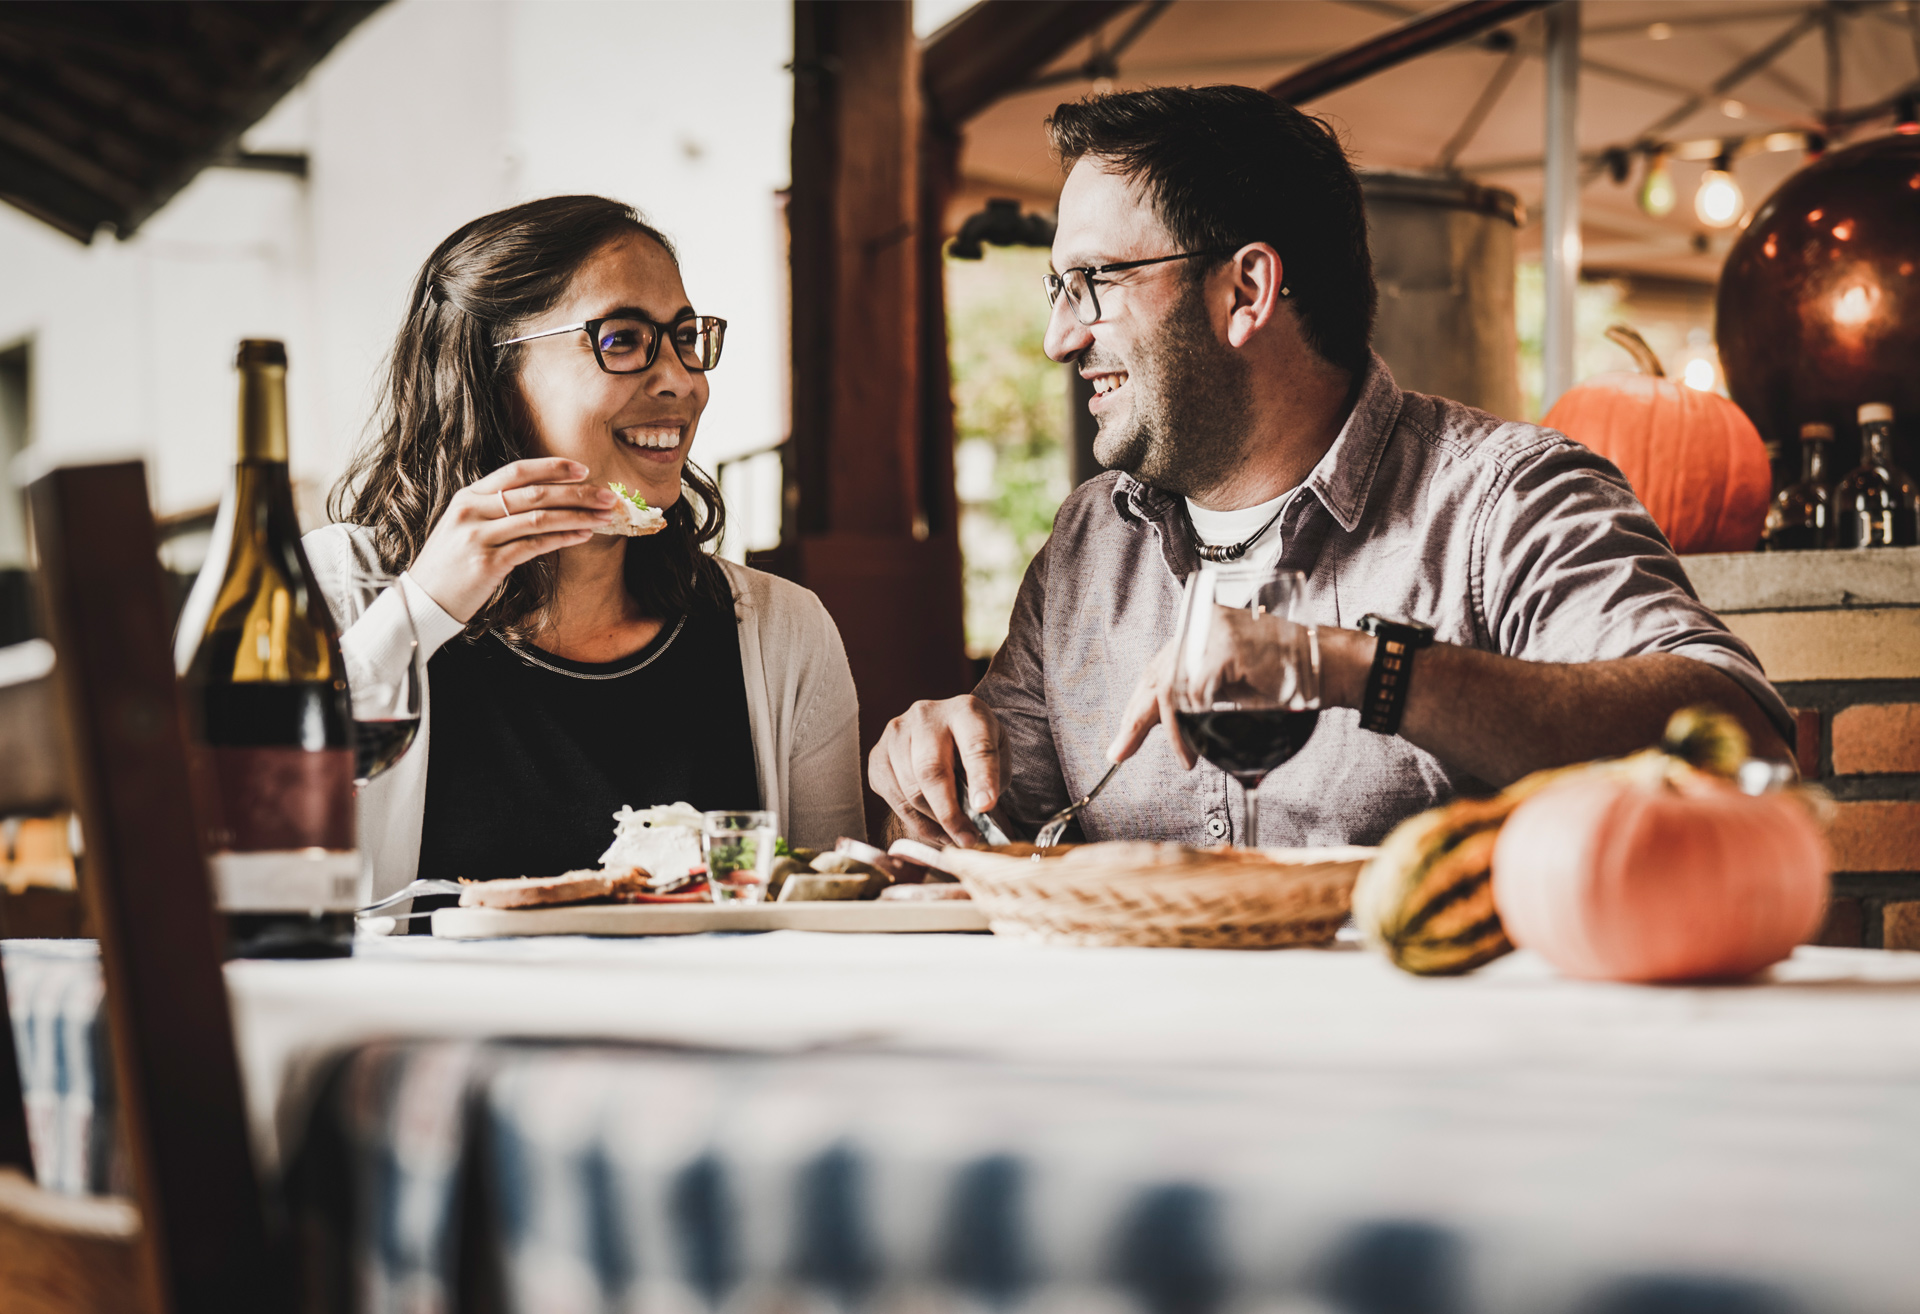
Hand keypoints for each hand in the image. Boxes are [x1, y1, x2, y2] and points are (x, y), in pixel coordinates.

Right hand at [406, 459, 617, 622]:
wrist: (421, 601)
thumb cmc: (449, 566)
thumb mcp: (464, 527)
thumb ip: (494, 510)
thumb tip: (542, 501)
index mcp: (468, 496)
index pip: (516, 471)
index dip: (552, 468)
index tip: (583, 470)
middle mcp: (472, 510)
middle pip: (535, 493)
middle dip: (578, 493)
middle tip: (609, 496)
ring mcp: (478, 536)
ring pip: (539, 518)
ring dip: (578, 515)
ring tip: (604, 517)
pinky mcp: (487, 563)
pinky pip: (534, 545)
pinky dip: (562, 539)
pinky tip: (583, 536)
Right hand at [868, 696, 1008, 846]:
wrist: (943, 725)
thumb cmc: (973, 744)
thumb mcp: (997, 751)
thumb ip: (992, 778)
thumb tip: (977, 814)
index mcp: (965, 711)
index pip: (975, 746)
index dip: (981, 778)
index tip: (985, 807)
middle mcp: (925, 715)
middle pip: (931, 771)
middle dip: (949, 812)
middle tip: (967, 839)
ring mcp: (896, 734)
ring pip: (909, 789)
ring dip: (933, 821)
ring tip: (954, 835)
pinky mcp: (878, 755)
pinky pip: (893, 798)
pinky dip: (915, 821)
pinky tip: (934, 827)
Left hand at [1108, 615, 1324, 767]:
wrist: (1330, 666)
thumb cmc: (1289, 678)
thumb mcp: (1233, 688)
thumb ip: (1199, 696)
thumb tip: (1167, 726)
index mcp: (1199, 631)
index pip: (1159, 668)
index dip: (1139, 705)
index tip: (1125, 737)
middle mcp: (1201, 624)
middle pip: (1156, 675)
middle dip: (1136, 719)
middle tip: (1119, 752)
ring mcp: (1212, 631)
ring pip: (1169, 686)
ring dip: (1170, 729)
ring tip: (1182, 757)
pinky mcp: (1225, 647)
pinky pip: (1193, 693)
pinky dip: (1188, 724)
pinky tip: (1194, 746)